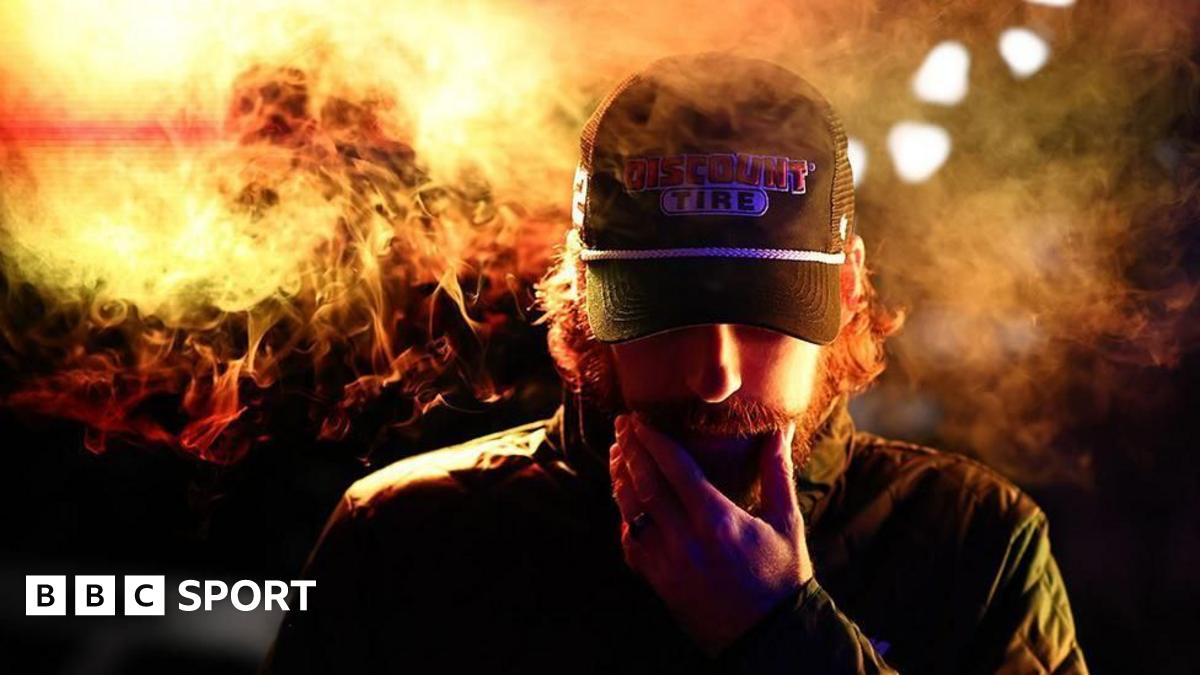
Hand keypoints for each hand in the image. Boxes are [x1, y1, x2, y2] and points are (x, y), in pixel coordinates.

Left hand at [608, 413, 814, 654]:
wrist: (770, 636)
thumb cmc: (783, 577)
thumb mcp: (786, 522)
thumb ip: (777, 473)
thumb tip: (780, 430)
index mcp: (718, 521)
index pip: (675, 469)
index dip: (652, 440)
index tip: (639, 419)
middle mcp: (687, 540)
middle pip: (645, 485)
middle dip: (629, 451)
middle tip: (620, 425)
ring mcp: (668, 564)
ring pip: (631, 512)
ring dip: (620, 479)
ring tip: (616, 454)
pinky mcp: (659, 583)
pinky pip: (631, 544)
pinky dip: (624, 518)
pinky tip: (625, 501)